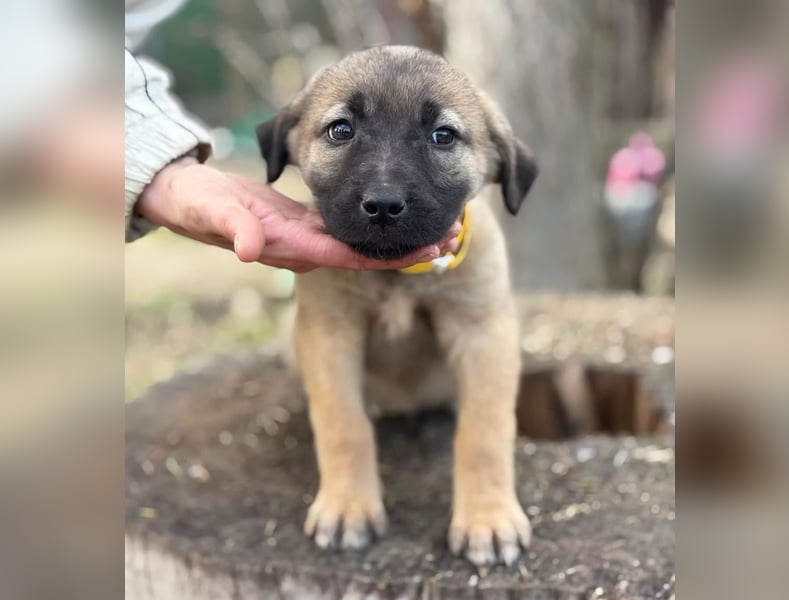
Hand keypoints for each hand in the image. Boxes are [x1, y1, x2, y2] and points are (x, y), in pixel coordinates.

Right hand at [136, 158, 460, 271]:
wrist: (181, 199)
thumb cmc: (194, 204)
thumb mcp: (210, 213)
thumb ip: (231, 228)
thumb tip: (251, 250)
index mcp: (291, 246)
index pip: (353, 257)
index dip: (393, 258)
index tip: (431, 252)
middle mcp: (306, 246)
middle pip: (369, 253)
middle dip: (410, 248)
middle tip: (457, 234)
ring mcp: (307, 234)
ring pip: (365, 239)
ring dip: (400, 233)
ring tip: (442, 220)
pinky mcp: (304, 219)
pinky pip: (349, 223)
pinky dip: (377, 220)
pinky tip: (398, 210)